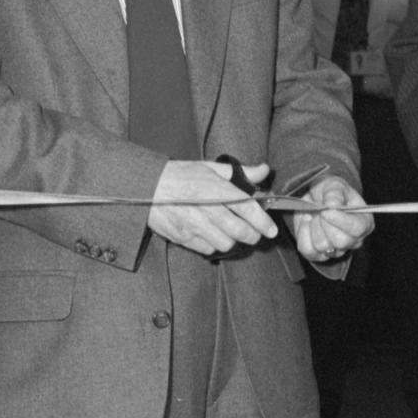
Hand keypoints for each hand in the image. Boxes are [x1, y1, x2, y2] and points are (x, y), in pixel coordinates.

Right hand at [148, 158, 279, 256]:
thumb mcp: (209, 167)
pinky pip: (208, 249)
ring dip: (232, 240)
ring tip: (229, 231)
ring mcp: (194, 226)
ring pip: (225, 244)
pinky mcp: (183, 238)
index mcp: (215, 188)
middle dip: (252, 235)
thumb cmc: (179, 175)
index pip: (247, 208)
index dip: (263, 221)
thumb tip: (264, 170)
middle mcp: (206, 209)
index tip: (272, 230)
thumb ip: (240, 172)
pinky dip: (213, 245)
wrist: (145, 187)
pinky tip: (211, 234)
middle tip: (254, 232)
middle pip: (240, 232)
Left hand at [289, 174, 373, 264]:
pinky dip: (303, 234)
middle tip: (320, 210)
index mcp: (364, 222)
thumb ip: (334, 193)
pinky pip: (308, 251)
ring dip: (313, 227)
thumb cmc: (330, 192)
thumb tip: (332, 205)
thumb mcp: (334, 185)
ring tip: (314, 215)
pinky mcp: (319, 255)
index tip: (326, 210)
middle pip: (340, 242)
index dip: (341, 221)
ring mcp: (337, 250)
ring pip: (322, 246)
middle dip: (325, 224)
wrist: (316, 199)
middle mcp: (354, 241)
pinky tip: (307, 222)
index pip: (358, 229)